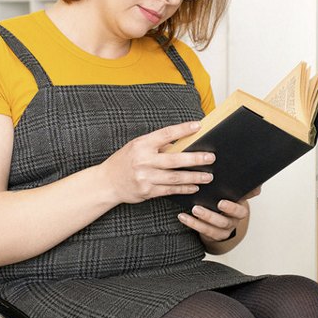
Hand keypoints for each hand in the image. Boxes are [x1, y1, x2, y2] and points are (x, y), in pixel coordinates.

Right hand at [101, 120, 215, 204]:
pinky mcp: (147, 191)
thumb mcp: (137, 147)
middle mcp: (144, 160)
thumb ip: (157, 145)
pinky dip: (184, 188)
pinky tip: (194, 186)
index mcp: (142, 144)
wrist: (107, 182)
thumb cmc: (125, 161)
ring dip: (194, 177)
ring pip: (175, 178)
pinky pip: (170, 190)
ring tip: (208, 176)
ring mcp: (145, 177)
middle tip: (211, 157)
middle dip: (195, 159)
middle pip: (175, 160)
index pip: (166, 134)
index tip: (198, 126)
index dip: (183, 129)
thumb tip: (182, 143)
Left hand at [179, 188, 259, 241]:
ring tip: (193, 210)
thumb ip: (238, 186)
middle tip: (198, 208)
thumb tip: (251, 181)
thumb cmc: (224, 199)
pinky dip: (193, 224)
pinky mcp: (215, 235)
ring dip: (203, 219)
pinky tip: (183, 216)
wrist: (222, 217)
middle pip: (226, 220)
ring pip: (215, 228)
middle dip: (213, 215)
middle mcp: (234, 220)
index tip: (220, 202)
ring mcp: (225, 229)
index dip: (232, 207)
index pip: (240, 208)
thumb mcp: (232, 191)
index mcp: (240, 207)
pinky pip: (204, 232)